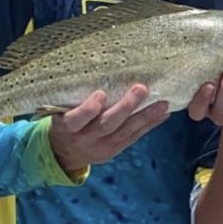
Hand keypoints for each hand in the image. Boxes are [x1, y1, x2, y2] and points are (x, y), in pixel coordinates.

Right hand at [48, 85, 169, 173]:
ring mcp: (101, 147)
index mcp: (66, 127)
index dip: (89, 108)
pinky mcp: (114, 151)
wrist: (65, 154)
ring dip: (146, 116)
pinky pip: (133, 137)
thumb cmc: (65, 122)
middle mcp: (84, 139)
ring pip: (125, 132)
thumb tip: (98, 69)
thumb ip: (74, 99)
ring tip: (163, 103)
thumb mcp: (59, 112)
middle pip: (106, 124)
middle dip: (125, 107)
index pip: (76, 119)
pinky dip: (149, 125)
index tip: (101, 93)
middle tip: (141, 88)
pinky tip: (163, 114)